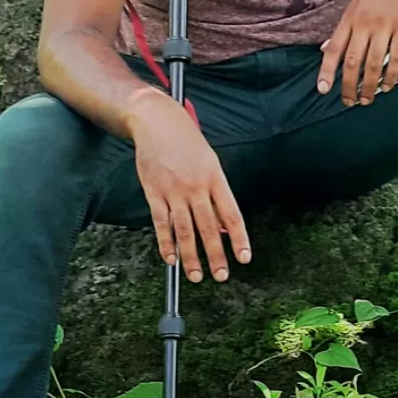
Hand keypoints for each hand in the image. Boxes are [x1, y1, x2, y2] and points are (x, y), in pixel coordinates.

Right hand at [129, 93, 250, 282]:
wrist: (157, 121)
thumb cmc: (187, 143)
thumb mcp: (210, 162)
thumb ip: (216, 194)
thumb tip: (223, 227)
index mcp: (215, 178)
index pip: (231, 215)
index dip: (239, 238)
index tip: (244, 258)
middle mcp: (196, 186)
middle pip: (208, 227)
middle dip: (215, 255)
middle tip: (221, 276)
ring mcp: (173, 190)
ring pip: (184, 230)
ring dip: (191, 256)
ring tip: (196, 276)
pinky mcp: (153, 192)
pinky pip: (161, 223)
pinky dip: (165, 243)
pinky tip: (170, 258)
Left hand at [318, 0, 397, 106]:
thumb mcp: (356, 2)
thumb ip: (343, 28)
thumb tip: (326, 49)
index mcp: (350, 18)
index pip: (334, 48)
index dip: (327, 71)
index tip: (323, 90)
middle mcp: (364, 24)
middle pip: (352, 61)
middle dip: (349, 86)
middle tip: (349, 102)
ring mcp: (385, 27)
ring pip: (373, 64)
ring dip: (369, 86)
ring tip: (368, 99)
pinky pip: (396, 57)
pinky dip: (391, 75)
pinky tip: (388, 86)